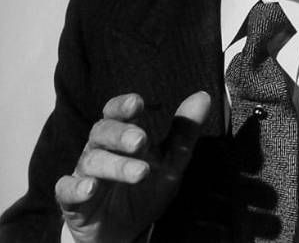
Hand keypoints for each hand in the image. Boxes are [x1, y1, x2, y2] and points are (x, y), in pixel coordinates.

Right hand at [55, 91, 210, 242]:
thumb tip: (203, 96)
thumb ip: (185, 131)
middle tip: (141, 140)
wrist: (126, 233)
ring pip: (92, 161)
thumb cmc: (145, 188)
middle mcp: (100, 149)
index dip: (123, 105)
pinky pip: (67, 189)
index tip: (137, 102)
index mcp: (121, 135)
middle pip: (103, 132)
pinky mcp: (73, 201)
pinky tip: (91, 187)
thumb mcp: (172, 161)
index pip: (117, 112)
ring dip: (115, 165)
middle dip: (121, 135)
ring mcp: (85, 173)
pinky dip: (77, 187)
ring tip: (140, 172)